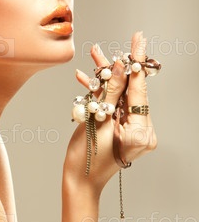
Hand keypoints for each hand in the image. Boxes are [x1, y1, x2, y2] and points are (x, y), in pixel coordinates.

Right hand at [64, 31, 156, 192]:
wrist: (78, 182)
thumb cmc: (86, 159)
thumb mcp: (97, 121)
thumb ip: (110, 93)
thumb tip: (120, 66)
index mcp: (142, 132)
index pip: (139, 90)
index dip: (136, 63)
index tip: (138, 40)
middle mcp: (143, 131)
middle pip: (130, 91)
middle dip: (118, 69)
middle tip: (115, 45)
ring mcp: (132, 131)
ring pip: (120, 97)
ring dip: (106, 80)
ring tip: (95, 57)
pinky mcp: (122, 130)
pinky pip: (114, 107)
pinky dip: (102, 96)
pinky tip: (87, 79)